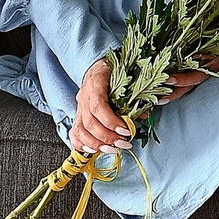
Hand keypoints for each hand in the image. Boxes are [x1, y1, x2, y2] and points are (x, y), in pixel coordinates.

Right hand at [67, 59, 206, 155]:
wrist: (98, 67)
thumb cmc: (114, 72)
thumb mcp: (127, 78)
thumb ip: (134, 96)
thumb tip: (143, 114)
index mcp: (96, 83)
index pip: (99, 107)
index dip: (111, 122)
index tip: (126, 131)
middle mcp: (84, 96)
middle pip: (90, 122)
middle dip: (108, 137)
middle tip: (124, 144)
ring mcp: (79, 107)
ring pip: (81, 130)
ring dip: (96, 144)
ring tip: (112, 150)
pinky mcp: (78, 116)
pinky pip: (74, 133)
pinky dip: (81, 145)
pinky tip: (94, 150)